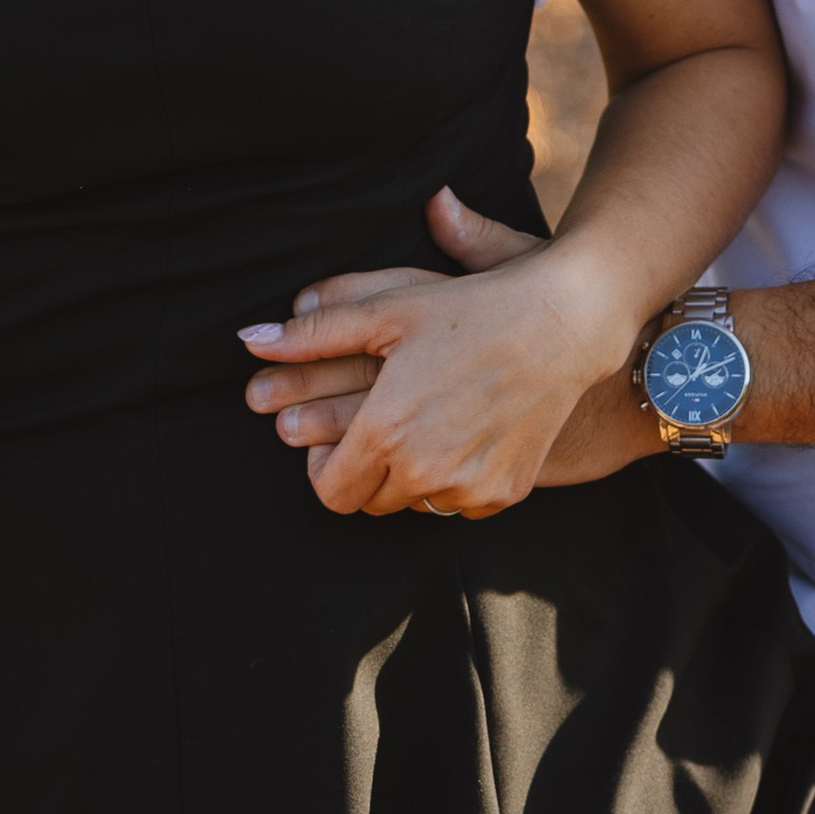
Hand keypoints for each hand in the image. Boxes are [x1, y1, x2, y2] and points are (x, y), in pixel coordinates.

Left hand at [238, 188, 642, 516]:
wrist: (564, 323)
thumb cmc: (470, 308)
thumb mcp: (387, 309)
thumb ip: (312, 333)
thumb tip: (250, 343)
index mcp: (386, 431)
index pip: (327, 488)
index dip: (324, 465)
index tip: (337, 437)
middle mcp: (424, 471)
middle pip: (365, 502)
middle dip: (363, 470)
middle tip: (382, 426)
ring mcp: (467, 488)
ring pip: (411, 506)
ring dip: (407, 478)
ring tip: (424, 425)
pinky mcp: (503, 494)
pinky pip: (457, 505)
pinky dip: (452, 481)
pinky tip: (464, 434)